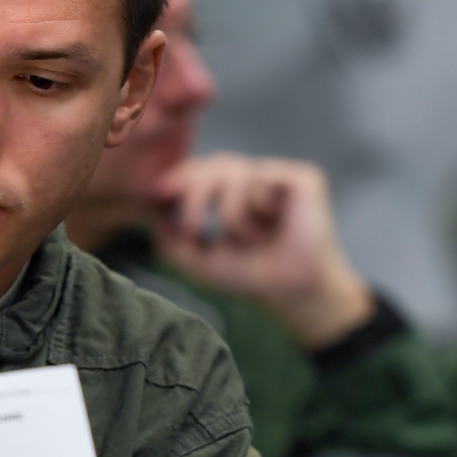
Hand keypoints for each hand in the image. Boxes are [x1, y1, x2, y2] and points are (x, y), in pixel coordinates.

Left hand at [154, 153, 374, 349]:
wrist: (290, 292)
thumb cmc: (251, 276)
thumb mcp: (200, 262)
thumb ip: (171, 242)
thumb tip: (154, 215)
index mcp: (233, 194)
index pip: (202, 171)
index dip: (180, 177)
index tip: (160, 193)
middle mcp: (256, 180)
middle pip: (214, 164)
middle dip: (196, 193)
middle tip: (194, 228)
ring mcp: (278, 178)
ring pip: (235, 172)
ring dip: (230, 212)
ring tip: (246, 239)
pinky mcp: (302, 178)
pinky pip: (263, 177)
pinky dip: (255, 207)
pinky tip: (271, 226)